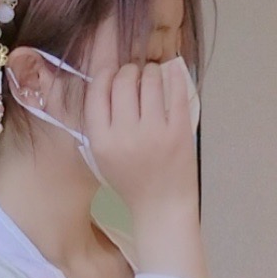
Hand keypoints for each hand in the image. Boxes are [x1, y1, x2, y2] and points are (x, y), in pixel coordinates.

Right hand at [83, 60, 199, 228]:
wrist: (162, 206)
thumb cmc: (130, 180)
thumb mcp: (102, 155)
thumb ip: (100, 121)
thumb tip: (107, 76)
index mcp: (101, 141)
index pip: (97, 91)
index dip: (105, 74)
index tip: (113, 72)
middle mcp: (125, 134)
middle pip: (123, 81)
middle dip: (129, 71)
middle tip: (135, 74)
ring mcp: (154, 132)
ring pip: (150, 80)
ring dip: (151, 71)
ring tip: (152, 75)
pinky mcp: (179, 132)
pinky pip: (176, 93)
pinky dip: (175, 76)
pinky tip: (172, 71)